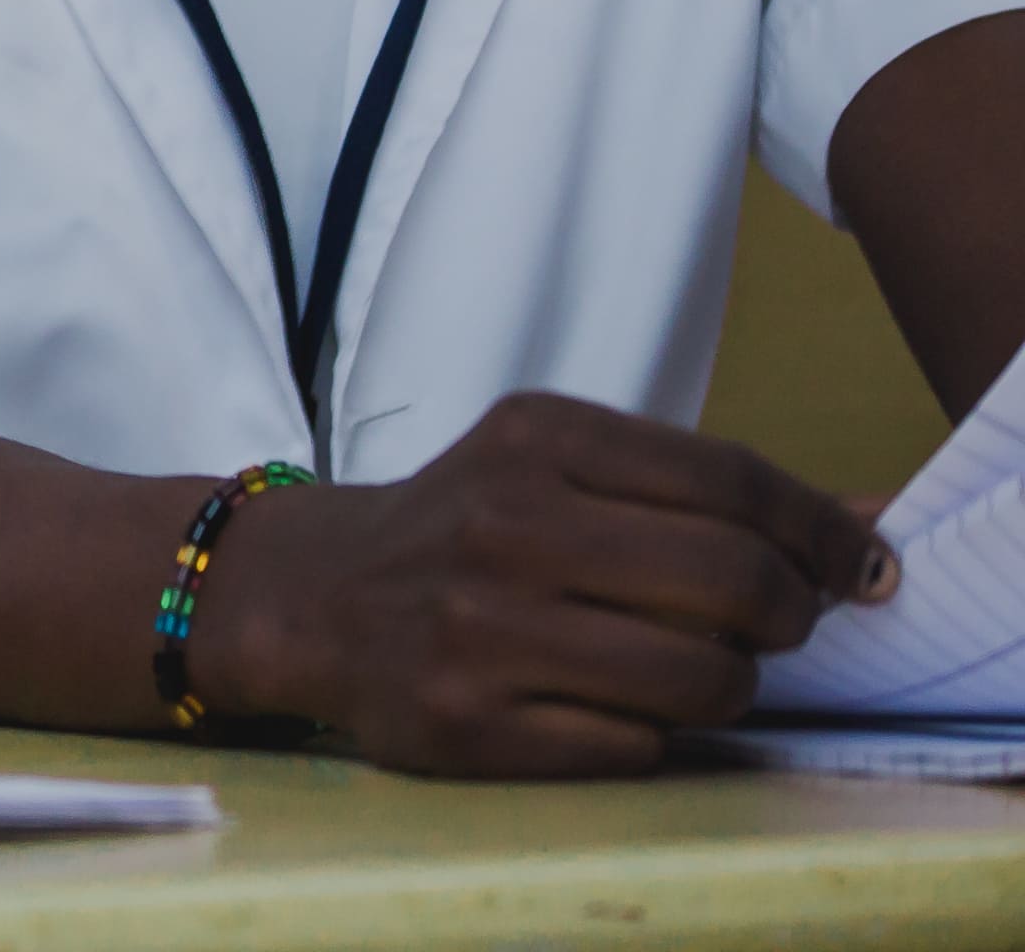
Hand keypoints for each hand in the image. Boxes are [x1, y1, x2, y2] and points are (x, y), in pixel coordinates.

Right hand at [191, 393, 889, 775]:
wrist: (313, 596)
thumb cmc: (468, 526)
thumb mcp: (558, 463)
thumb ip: (702, 489)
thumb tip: (871, 527)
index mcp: (535, 438)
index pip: (734, 482)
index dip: (822, 532)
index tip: (860, 568)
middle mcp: (505, 526)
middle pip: (735, 581)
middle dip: (786, 616)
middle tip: (771, 625)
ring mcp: (480, 630)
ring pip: (702, 679)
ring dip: (727, 685)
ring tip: (689, 669)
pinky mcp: (468, 724)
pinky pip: (638, 747)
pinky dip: (651, 734)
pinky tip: (611, 705)